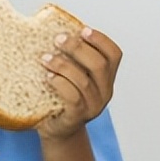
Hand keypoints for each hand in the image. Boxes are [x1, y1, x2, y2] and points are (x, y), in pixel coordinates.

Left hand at [38, 25, 121, 140]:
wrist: (56, 130)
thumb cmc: (60, 97)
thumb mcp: (73, 76)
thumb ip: (73, 59)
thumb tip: (58, 30)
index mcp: (107, 79)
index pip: (114, 55)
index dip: (101, 40)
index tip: (82, 30)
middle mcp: (105, 92)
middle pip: (99, 65)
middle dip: (78, 48)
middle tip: (58, 39)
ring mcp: (93, 106)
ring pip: (83, 80)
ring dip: (63, 65)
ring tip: (45, 57)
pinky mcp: (77, 117)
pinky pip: (72, 97)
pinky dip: (59, 83)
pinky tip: (47, 76)